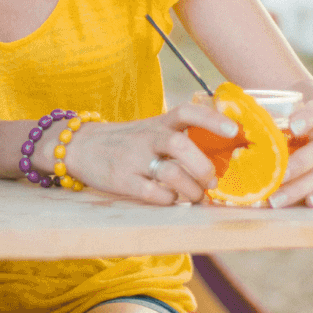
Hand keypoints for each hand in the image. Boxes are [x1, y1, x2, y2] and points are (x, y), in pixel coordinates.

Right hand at [60, 103, 237, 205]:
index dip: (213, 120)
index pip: (187, 112)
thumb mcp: (149, 129)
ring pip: (171, 174)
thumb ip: (178, 135)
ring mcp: (133, 159)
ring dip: (191, 190)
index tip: (234, 130)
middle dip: (203, 167)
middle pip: (181, 146)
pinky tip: (170, 199)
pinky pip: (153, 194)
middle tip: (211, 181)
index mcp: (158, 123)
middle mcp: (147, 138)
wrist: (79, 147)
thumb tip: (222, 149)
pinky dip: (169, 200)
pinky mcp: (122, 180)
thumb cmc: (125, 141)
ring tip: (195, 197)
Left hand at [269, 99, 312, 207]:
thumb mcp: (291, 116)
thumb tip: (235, 125)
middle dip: (298, 164)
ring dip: (299, 188)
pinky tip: (309, 202)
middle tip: (277, 176)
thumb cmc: (303, 128)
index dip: (307, 118)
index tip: (292, 126)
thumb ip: (269, 118)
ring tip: (276, 199)